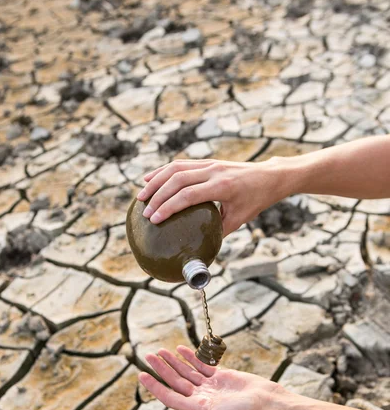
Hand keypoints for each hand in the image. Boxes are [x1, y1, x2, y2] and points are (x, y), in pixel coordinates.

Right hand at [136, 158, 288, 235]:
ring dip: (156, 181)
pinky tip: (150, 179)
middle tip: (145, 212)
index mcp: (222, 187)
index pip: (189, 195)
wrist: (269, 176)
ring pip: (175, 168)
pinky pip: (180, 164)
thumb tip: (198, 246)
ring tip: (141, 196)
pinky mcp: (206, 162)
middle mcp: (213, 172)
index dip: (169, 206)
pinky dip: (162, 171)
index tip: (155, 219)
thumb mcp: (239, 219)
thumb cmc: (255, 200)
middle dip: (158, 196)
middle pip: (177, 179)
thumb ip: (218, 230)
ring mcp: (209, 164)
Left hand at [138, 345, 286, 409]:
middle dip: (162, 369)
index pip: (169, 396)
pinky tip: (182, 349)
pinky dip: (192, 357)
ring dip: (174, 361)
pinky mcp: (221, 376)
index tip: (142, 373)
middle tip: (149, 355)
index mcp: (195, 409)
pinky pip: (202, 365)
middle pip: (175, 381)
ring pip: (187, 371)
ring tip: (161, 350)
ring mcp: (210, 386)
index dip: (155, 385)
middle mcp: (200, 398)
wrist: (264, 401)